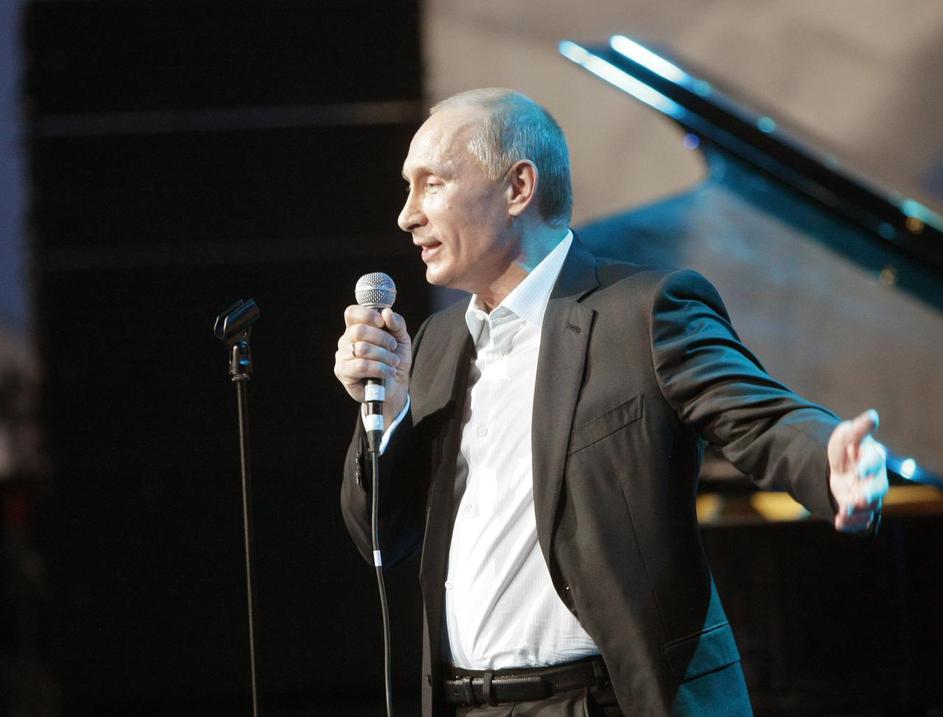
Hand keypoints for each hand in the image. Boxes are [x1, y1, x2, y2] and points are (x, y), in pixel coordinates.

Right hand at [334, 305, 411, 422]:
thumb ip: (397, 324)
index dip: (367, 314)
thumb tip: (386, 312)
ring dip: (384, 356)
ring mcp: (342, 356)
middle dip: (382, 338)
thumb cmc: (395, 359)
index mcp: (357, 328)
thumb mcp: (402, 339)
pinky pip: (361, 366)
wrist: (396, 385)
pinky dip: (380, 368)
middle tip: (393, 347)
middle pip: (358, 330)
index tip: (382, 322)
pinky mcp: (343, 372)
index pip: (352, 313)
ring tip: (394, 363)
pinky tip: (389, 372)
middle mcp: (346, 340)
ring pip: (362, 349)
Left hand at [827, 409, 887, 533]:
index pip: (874, 462)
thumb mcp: (846, 435)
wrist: (838, 466)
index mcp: (873, 458)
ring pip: (869, 507)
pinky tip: (839, 523)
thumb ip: (858, 429)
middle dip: (869, 494)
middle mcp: (874, 479)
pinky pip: (860, 520)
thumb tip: (872, 416)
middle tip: (859, 499)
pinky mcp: (859, 510)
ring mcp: (868, 495)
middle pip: (877, 489)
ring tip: (844, 512)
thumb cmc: (846, 448)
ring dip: (858, 512)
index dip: (867, 466)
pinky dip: (851, 524)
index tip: (858, 470)